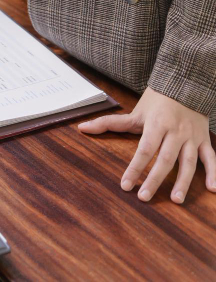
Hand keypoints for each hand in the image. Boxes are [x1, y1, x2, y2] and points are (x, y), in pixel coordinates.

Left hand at [79, 87, 215, 202]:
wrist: (185, 84)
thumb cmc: (156, 101)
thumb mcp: (134, 111)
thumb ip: (109, 123)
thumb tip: (82, 128)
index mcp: (156, 124)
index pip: (144, 150)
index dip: (135, 168)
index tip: (125, 185)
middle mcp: (175, 132)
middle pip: (165, 160)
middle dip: (154, 180)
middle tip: (144, 198)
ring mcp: (192, 137)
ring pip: (189, 162)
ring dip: (183, 182)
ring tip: (176, 200)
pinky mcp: (205, 140)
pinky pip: (212, 158)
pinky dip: (215, 173)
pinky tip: (213, 190)